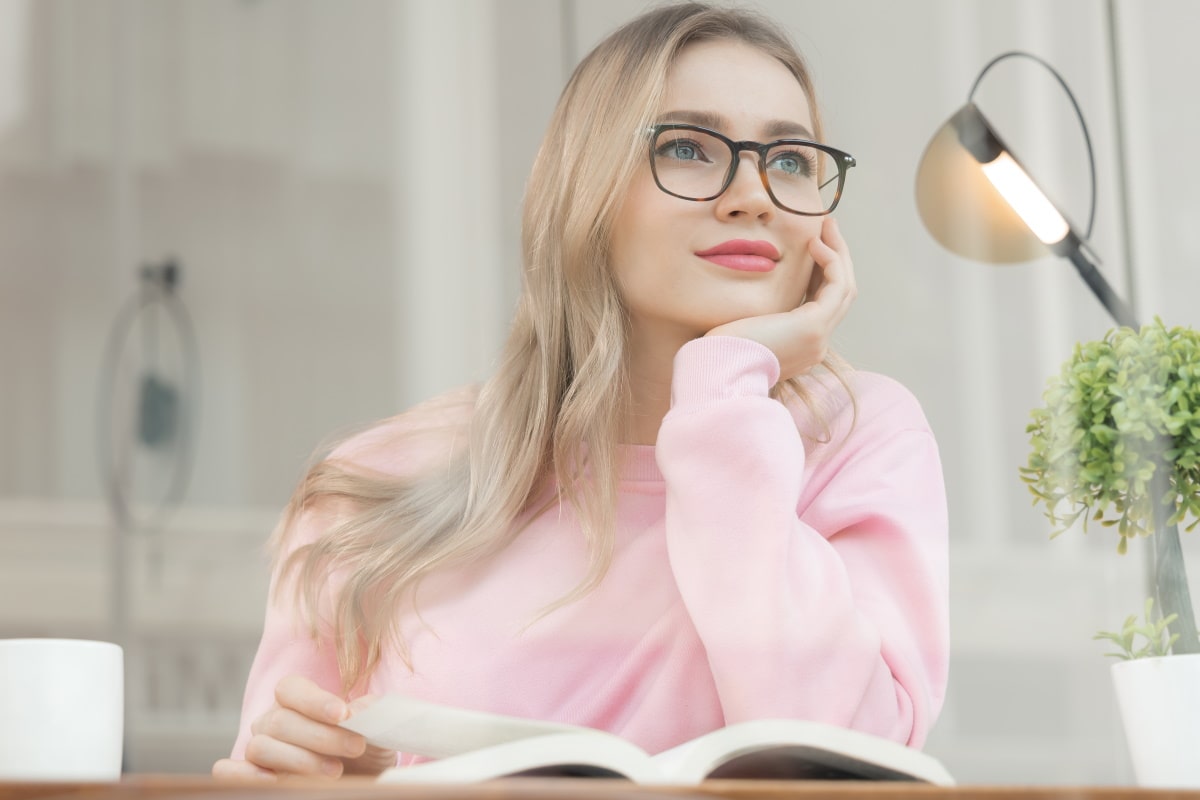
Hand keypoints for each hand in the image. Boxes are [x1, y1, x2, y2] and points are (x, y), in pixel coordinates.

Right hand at [211, 675, 396, 780]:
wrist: (363, 775)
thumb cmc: (365, 747)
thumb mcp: (375, 727)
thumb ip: (369, 713)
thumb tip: (358, 713)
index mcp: (296, 699)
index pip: (290, 688)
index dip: (314, 700)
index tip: (344, 715)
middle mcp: (272, 721)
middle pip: (280, 721)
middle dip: (321, 736)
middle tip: (355, 747)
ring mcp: (260, 749)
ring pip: (260, 747)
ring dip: (298, 760)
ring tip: (336, 771)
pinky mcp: (251, 777)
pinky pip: (228, 772)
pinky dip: (243, 775)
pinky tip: (275, 781)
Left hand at [705, 216, 855, 381]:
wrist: (715, 371)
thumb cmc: (718, 351)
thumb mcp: (743, 326)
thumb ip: (757, 312)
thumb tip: (749, 292)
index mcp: (800, 346)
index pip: (823, 304)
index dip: (822, 271)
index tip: (813, 245)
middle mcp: (815, 345)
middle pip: (841, 295)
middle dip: (837, 257)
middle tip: (829, 227)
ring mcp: (818, 338)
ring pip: (844, 288)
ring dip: (838, 253)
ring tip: (826, 225)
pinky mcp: (812, 328)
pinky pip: (837, 286)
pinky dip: (830, 262)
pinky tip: (815, 243)